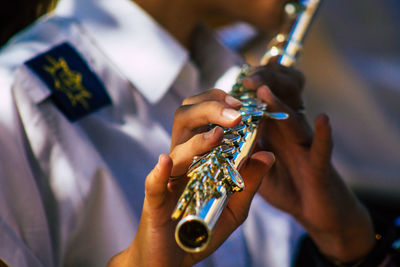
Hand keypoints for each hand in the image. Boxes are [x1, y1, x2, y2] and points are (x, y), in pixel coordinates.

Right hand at [108, 89, 274, 266]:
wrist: (175, 259)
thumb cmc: (203, 230)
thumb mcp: (235, 206)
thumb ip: (250, 182)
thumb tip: (267, 154)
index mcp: (200, 157)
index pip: (206, 119)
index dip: (221, 104)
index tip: (245, 103)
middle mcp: (183, 161)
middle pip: (186, 119)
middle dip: (209, 109)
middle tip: (235, 113)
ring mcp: (168, 179)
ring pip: (177, 148)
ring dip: (198, 140)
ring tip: (219, 135)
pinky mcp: (154, 201)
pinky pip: (154, 183)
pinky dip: (159, 172)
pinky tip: (166, 163)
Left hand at [243, 64, 375, 261]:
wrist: (316, 210)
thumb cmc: (286, 185)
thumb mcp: (258, 163)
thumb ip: (244, 146)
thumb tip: (222, 133)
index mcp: (275, 128)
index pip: (266, 98)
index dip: (255, 83)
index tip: (238, 74)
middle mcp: (290, 132)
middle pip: (283, 98)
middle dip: (265, 83)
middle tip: (246, 77)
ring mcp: (305, 147)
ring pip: (296, 119)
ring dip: (280, 104)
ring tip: (263, 91)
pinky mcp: (319, 168)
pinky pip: (322, 150)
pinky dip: (323, 135)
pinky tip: (322, 119)